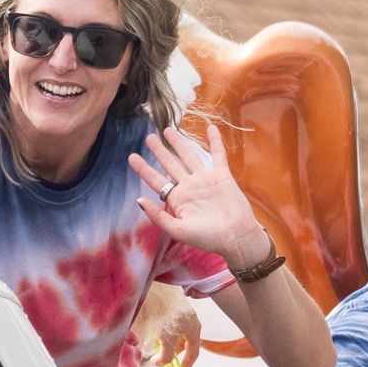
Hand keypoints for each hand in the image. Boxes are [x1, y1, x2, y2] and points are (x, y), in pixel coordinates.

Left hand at [129, 126, 272, 266]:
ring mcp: (205, 180)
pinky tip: (211, 128)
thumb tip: (139, 200)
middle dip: (159, 151)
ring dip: (179, 143)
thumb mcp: (178, 230)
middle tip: (148, 137)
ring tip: (168, 129)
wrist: (236, 237)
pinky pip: (218, 155)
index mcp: (177, 199)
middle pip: (171, 164)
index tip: (131, 157)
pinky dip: (215, 141)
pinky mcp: (222, 176)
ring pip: (190, 156)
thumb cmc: (208, 238)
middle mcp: (189, 187)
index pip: (157, 181)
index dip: (144, 169)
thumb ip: (158, 216)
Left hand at [146, 297, 201, 366]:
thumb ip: (165, 356)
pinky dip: (155, 333)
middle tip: (159, 360)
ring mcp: (179, 313)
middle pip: (180, 344)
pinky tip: (145, 334)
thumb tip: (159, 364)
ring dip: (160, 343)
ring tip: (148, 346)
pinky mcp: (167, 307)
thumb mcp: (168, 339)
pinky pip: (163, 325)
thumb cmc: (167, 313)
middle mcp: (189, 321)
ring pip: (170, 335)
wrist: (158, 288)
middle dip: (169, 353)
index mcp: (194, 328)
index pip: (193, 353)